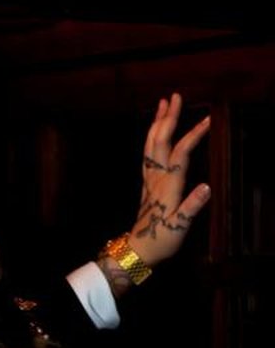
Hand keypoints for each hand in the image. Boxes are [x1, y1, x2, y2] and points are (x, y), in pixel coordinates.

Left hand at [130, 91, 210, 267]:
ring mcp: (149, 180)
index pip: (181, 154)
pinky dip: (152, 138)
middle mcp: (156, 179)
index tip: (207, 120)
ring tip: (162, 104)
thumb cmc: (161, 240)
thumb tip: (206, 187)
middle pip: (161, 142)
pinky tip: (155, 130)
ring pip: (150, 146)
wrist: (138, 251)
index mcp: (167, 186)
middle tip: (175, 96)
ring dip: (157, 123)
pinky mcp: (146, 185)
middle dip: (168, 118)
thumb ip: (192, 206)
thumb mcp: (180, 227)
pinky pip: (147, 154)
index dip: (193, 136)